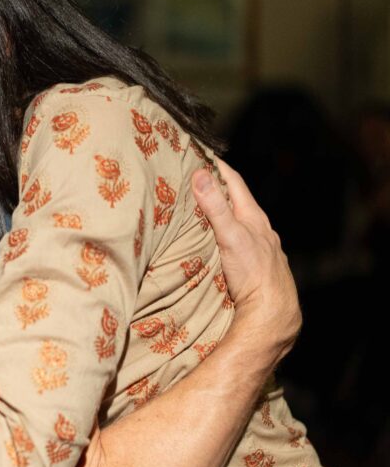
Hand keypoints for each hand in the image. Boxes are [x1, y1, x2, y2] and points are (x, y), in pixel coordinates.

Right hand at [192, 159, 300, 362]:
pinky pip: (239, 242)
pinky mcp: (256, 266)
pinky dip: (226, 235)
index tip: (200, 153)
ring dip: (223, 213)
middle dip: (217, 188)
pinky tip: (218, 243)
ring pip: (240, 223)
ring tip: (203, 208)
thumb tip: (200, 174)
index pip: (235, 182)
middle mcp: (261, 230)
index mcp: (254, 218)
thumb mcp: (230, 236)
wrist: (271, 313)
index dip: (218, 166)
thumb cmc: (253, 273)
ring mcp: (261, 249)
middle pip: (237, 201)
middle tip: (196, 176)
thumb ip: (215, 206)